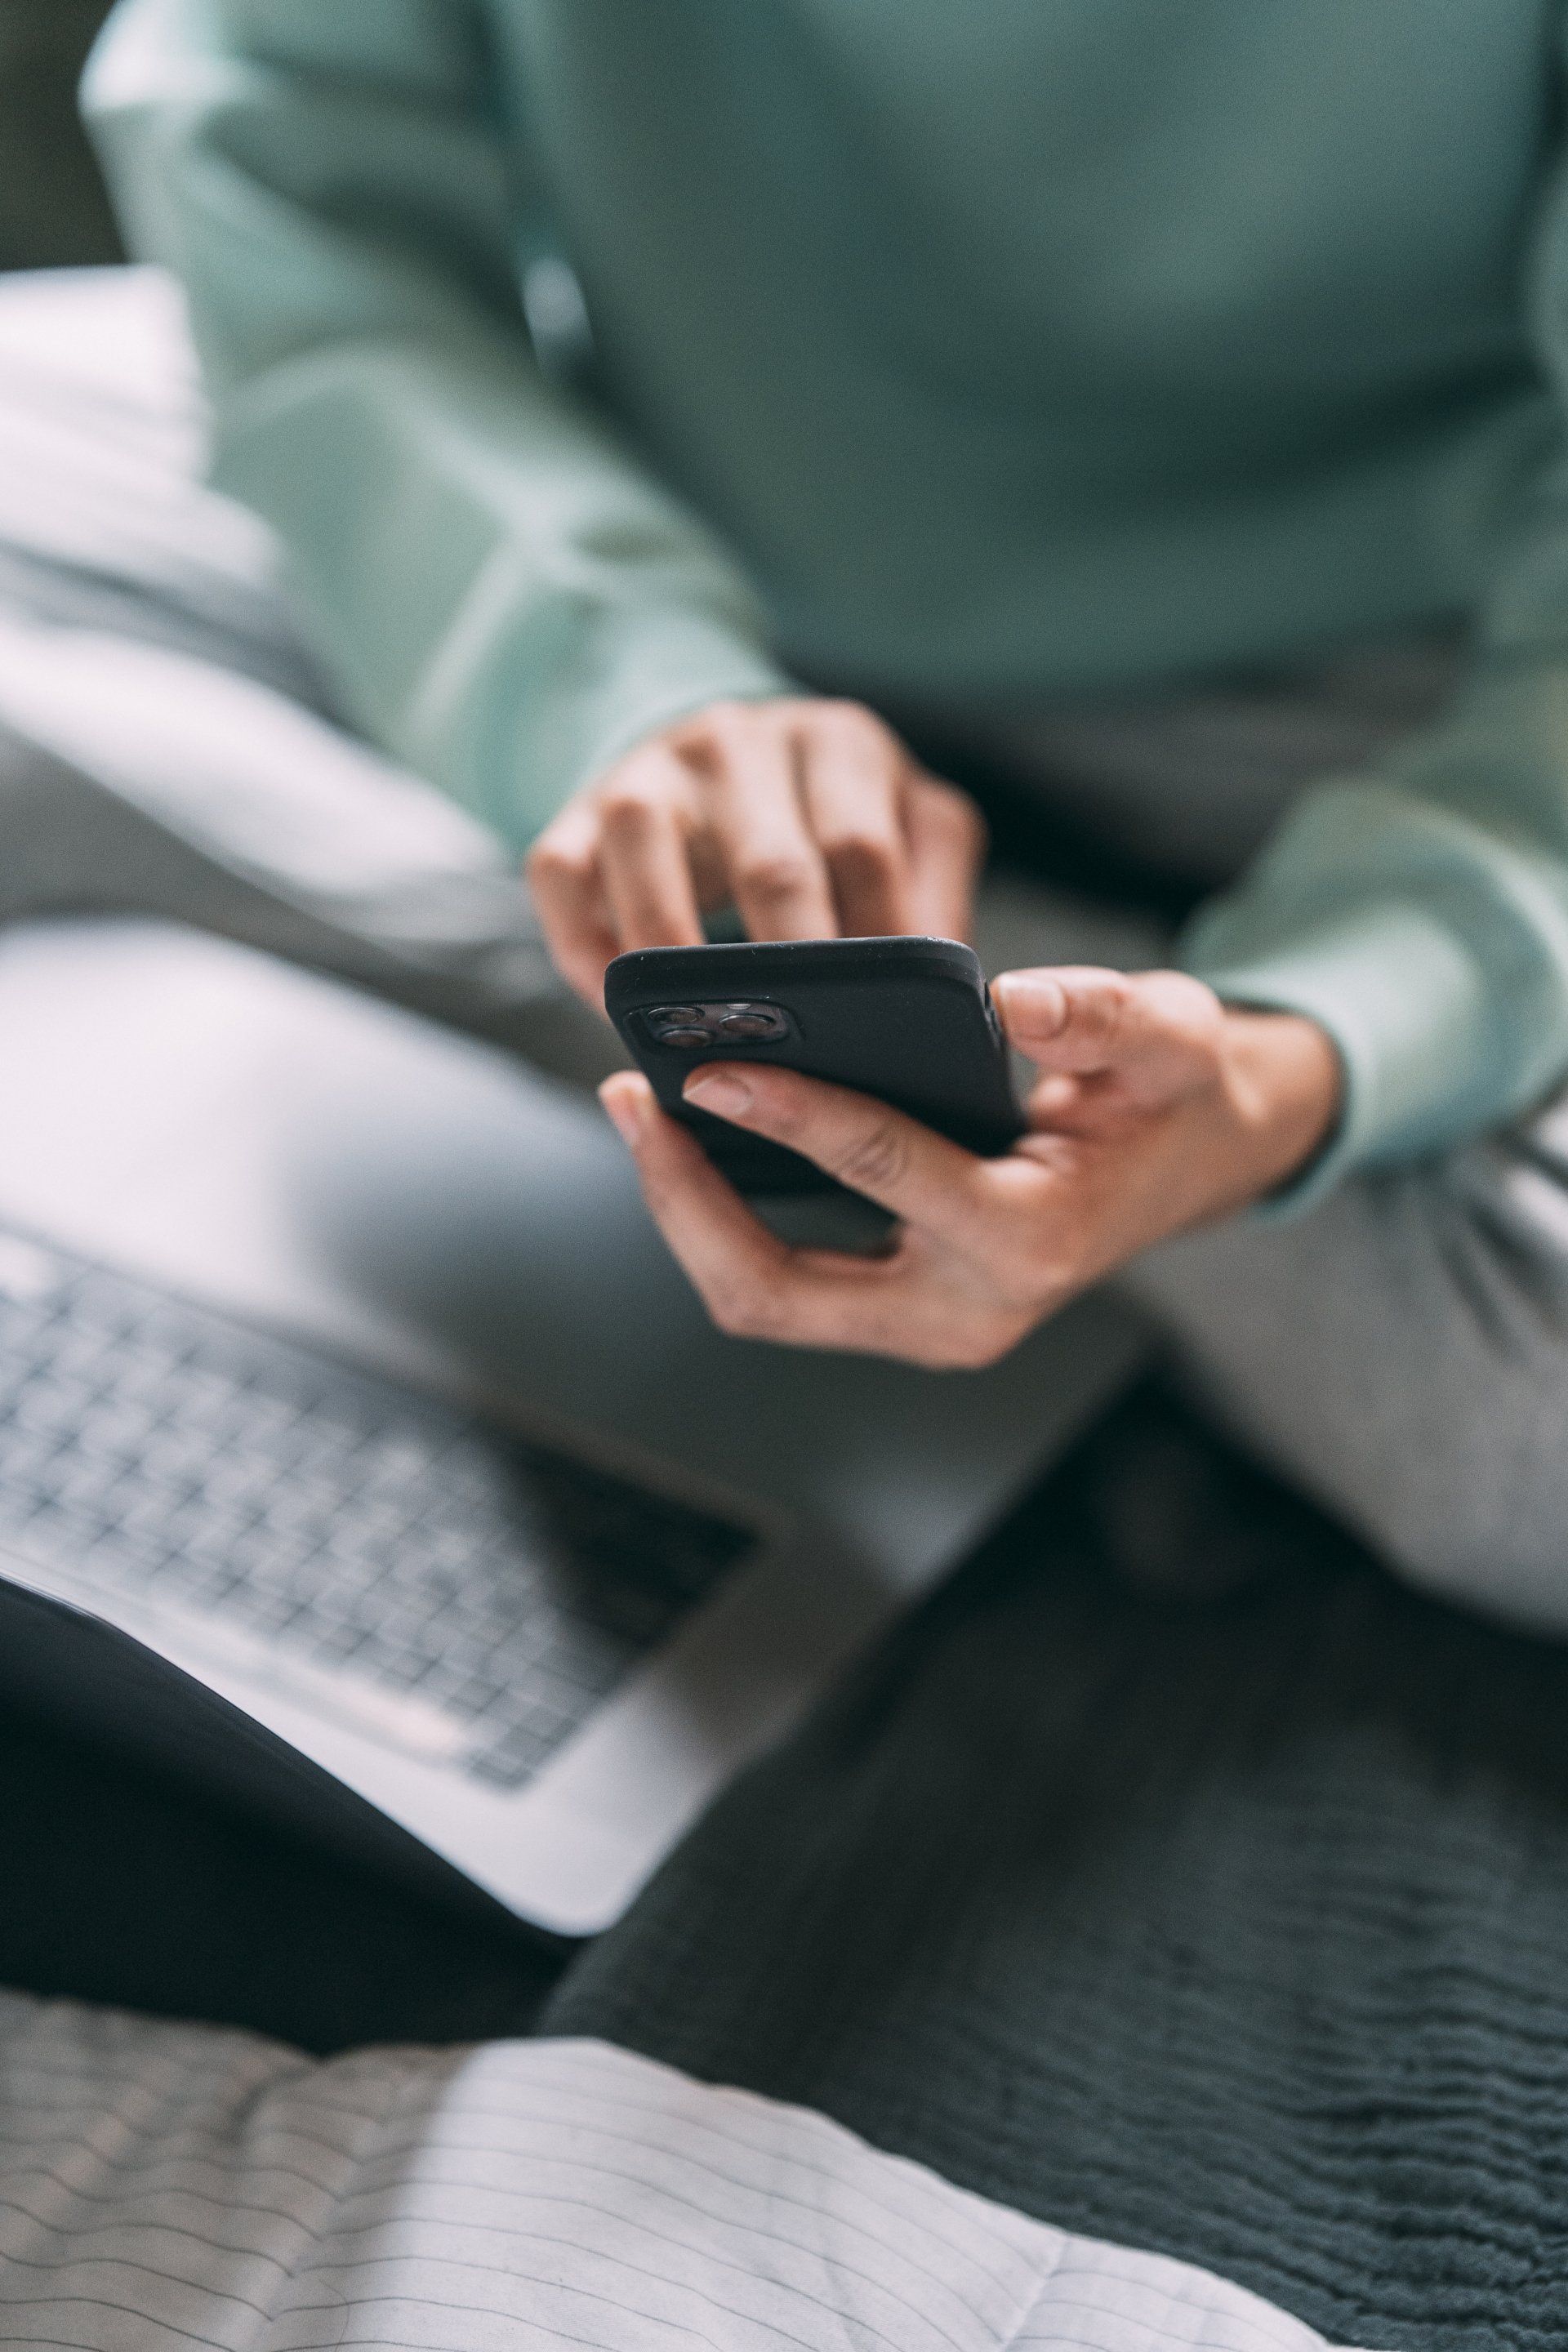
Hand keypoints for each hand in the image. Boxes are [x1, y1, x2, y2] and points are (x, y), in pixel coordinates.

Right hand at [527, 696, 984, 1006]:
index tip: (881, 1031)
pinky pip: (560, 873)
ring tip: (701, 1041)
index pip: (863, 850)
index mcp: (840, 743)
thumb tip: (953, 999)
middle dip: (788, 973)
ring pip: (647, 849)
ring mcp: (651, 767)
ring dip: (672, 959)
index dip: (874, 949)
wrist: (718, 756)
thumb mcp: (905, 830)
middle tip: (804, 1061)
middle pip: (770, 861)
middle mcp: (740, 739)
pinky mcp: (577, 804)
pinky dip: (585, 949)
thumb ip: (934, 896)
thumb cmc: (827, 819)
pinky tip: (619, 1010)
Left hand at [598, 966, 1340, 1366]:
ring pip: (760, 1300)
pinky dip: (719, 1218)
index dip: (788, 1113)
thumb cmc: (1171, 1094)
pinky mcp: (894, 1313)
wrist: (1190, 1164)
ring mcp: (923, 1327)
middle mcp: (965, 1313)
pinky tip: (687, 1135)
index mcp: (1030, 1242)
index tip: (708, 1064)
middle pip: (776, 1290)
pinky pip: (778, 1284)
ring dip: (686, 1212)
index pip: (881, 1171)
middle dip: (685, 1200)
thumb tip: (1015, 1000)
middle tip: (628, 1095)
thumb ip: (1108, 1017)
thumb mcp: (1173, 1037)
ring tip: (639, 1107)